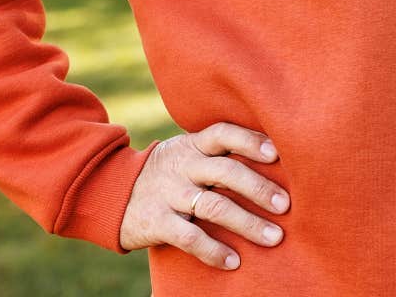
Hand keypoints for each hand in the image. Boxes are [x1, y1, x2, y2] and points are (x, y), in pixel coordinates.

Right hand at [118, 121, 290, 269]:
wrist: (110, 193)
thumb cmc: (167, 173)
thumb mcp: (187, 153)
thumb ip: (219, 154)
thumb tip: (275, 158)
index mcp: (193, 145)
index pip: (224, 134)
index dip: (250, 141)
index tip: (277, 154)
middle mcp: (183, 166)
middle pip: (226, 171)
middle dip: (259, 188)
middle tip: (286, 205)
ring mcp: (169, 194)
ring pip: (214, 206)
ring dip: (248, 223)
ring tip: (274, 238)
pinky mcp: (156, 222)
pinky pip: (190, 237)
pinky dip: (213, 251)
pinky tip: (234, 262)